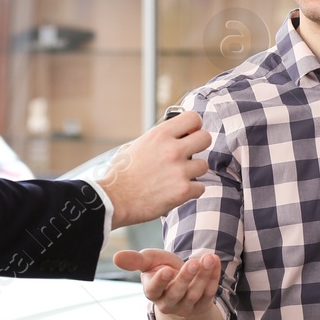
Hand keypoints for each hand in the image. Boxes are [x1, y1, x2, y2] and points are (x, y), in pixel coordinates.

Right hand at [97, 112, 210, 226]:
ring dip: (193, 172)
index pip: (193, 118)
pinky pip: (200, 188)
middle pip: (206, 138)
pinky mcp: (183, 190)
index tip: (189, 134)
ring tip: (177, 178)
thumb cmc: (119, 176)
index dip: (194, 126)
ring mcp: (179, 170)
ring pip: (203, 165)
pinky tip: (177, 192)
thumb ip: (152, 141)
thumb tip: (164, 140)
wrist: (113, 201)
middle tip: (188, 156)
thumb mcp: (132, 147)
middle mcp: (172, 149)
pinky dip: (191, 192)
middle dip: (199, 146)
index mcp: (159, 135)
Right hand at [114, 248, 220, 317]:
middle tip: (194, 262)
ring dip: (204, 276)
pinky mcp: (202, 306)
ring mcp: (186, 307)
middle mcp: (168, 303)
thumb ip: (135, 260)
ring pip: (195, 293)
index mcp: (152, 292)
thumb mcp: (148, 261)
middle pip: (177, 293)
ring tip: (208, 257)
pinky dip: (213, 277)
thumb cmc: (160, 268)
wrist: (180, 280)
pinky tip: (215, 261)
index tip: (167, 270)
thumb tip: (115, 257)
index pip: (154, 290)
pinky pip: (209, 293)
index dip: (161, 281)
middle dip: (186, 278)